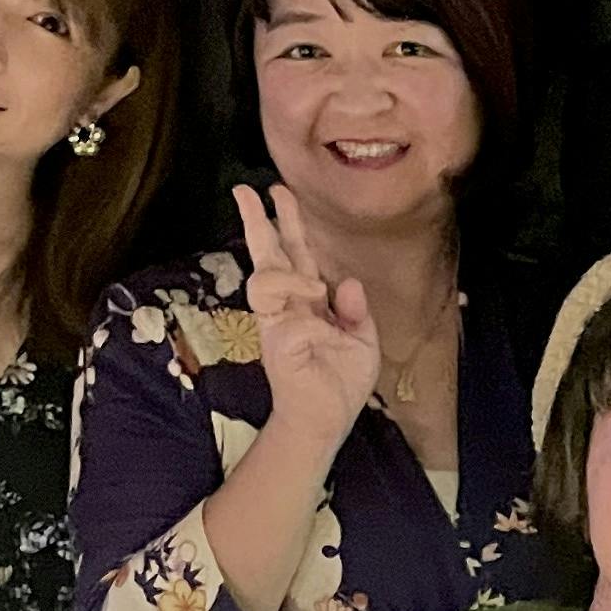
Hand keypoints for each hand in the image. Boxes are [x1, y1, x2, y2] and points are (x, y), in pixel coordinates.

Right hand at [235, 182, 382, 444]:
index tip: (278, 192)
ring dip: (291, 275)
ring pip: (265, 279)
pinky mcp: (278, 346)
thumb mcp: (363, 341)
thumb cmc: (340, 381)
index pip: (294, 252)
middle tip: (248, 190)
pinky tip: (326, 335)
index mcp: (307, 299)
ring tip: (317, 288)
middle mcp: (287, 306)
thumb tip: (348, 284)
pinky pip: (295, 323)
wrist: (327, 420)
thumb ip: (357, 311)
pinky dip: (315, 326)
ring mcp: (278, 324)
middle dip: (257, 220)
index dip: (286, 221)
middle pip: (267, 253)